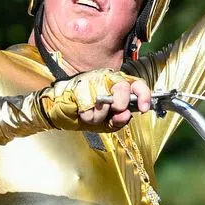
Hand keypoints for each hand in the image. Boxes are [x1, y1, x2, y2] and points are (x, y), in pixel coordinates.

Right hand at [37, 69, 154, 132]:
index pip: (136, 85)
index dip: (143, 95)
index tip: (144, 108)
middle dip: (120, 103)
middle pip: (123, 87)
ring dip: (99, 115)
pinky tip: (82, 112)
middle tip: (114, 111)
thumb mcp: (107, 123)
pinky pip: (89, 105)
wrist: (61, 113)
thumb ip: (119, 120)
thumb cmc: (86, 115)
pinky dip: (87, 115)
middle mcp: (108, 80)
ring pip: (105, 98)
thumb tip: (126, 115)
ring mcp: (93, 80)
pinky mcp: (80, 85)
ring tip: (92, 115)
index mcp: (119, 86)